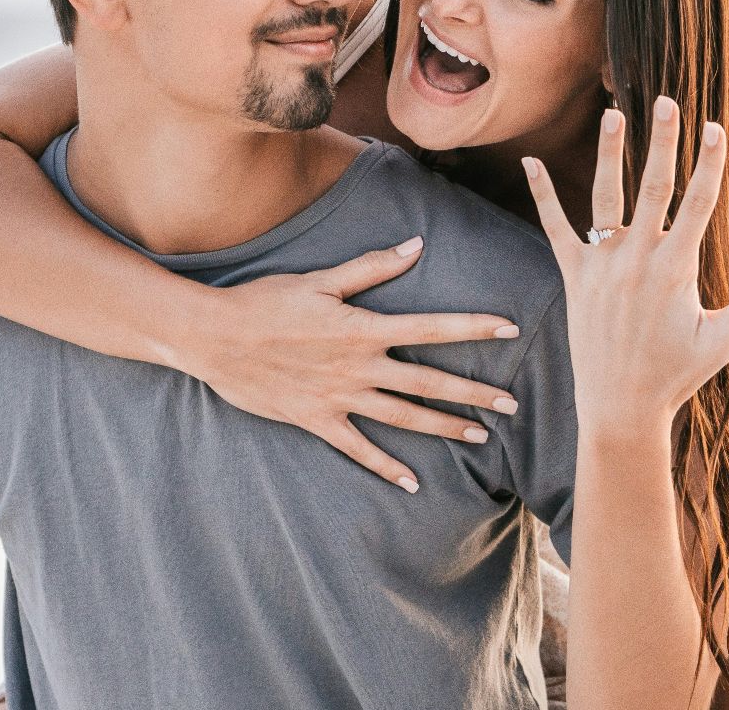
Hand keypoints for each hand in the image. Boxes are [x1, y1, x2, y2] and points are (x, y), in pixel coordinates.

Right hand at [170, 238, 523, 491]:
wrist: (215, 337)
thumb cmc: (265, 301)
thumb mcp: (319, 279)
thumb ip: (371, 267)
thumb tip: (416, 246)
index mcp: (363, 328)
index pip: (431, 327)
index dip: (473, 327)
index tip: (511, 328)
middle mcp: (359, 367)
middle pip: (428, 382)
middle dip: (474, 392)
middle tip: (513, 404)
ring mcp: (339, 398)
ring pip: (403, 417)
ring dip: (444, 426)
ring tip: (480, 435)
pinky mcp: (317, 420)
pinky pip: (358, 450)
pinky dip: (386, 467)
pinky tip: (413, 483)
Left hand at [522, 97, 728, 437]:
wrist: (620, 406)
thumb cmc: (675, 375)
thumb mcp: (719, 341)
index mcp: (677, 268)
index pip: (699, 203)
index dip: (709, 163)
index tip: (715, 127)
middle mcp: (638, 258)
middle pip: (654, 187)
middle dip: (663, 141)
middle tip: (667, 100)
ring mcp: (602, 265)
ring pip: (605, 198)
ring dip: (610, 153)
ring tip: (613, 114)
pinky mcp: (573, 275)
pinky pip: (554, 227)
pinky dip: (542, 193)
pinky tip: (531, 160)